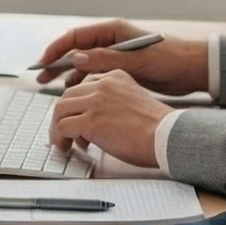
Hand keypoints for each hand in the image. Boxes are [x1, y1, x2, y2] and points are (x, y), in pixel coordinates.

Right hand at [34, 19, 209, 95]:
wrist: (193, 69)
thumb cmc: (168, 59)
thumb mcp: (136, 60)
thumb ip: (105, 59)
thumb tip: (75, 58)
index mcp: (113, 31)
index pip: (76, 36)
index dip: (57, 48)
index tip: (43, 62)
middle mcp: (111, 41)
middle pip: (76, 50)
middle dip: (57, 63)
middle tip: (41, 78)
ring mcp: (115, 55)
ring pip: (84, 64)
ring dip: (68, 75)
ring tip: (53, 89)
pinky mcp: (121, 70)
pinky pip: (95, 74)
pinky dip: (83, 82)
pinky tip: (74, 93)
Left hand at [50, 70, 171, 168]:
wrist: (168, 137)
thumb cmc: (157, 129)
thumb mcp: (132, 103)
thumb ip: (112, 104)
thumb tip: (92, 123)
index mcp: (114, 77)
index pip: (83, 86)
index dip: (76, 106)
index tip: (76, 120)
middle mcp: (102, 84)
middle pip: (67, 97)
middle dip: (62, 116)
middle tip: (65, 133)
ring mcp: (95, 101)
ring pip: (60, 110)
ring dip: (57, 128)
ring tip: (63, 143)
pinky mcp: (91, 120)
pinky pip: (62, 127)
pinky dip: (59, 138)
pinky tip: (66, 147)